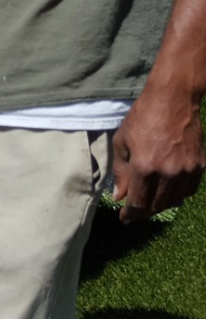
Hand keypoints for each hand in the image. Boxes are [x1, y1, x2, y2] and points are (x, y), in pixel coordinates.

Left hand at [112, 83, 205, 223]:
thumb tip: (120, 196)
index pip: (138, 202)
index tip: (124, 219)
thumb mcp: (123, 143)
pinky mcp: (200, 166)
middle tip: (135, 214)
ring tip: (149, 204)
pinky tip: (167, 193)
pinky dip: (177, 195)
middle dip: (144, 213)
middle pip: (157, 205)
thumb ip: (121, 172)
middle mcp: (168, 172)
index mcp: (145, 167)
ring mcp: (187, 170)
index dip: (130, 214)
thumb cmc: (142, 118)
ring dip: (160, 206)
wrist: (173, 100)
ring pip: (174, 200)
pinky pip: (188, 190)